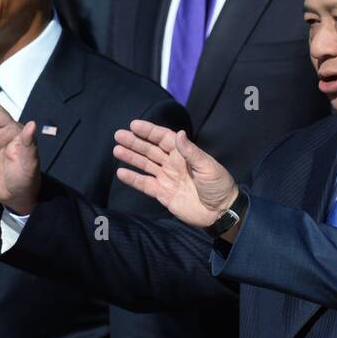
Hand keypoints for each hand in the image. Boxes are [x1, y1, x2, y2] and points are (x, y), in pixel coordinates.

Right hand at [113, 120, 236, 228]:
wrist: (220, 212)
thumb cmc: (218, 185)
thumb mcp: (208, 166)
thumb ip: (191, 151)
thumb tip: (179, 133)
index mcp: (185, 154)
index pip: (164, 139)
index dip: (150, 131)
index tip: (134, 125)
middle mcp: (173, 164)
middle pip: (151, 150)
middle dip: (135, 142)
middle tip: (118, 135)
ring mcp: (167, 178)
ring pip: (145, 165)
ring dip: (131, 157)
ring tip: (116, 150)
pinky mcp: (163, 193)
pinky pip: (145, 184)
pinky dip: (133, 179)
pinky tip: (121, 172)